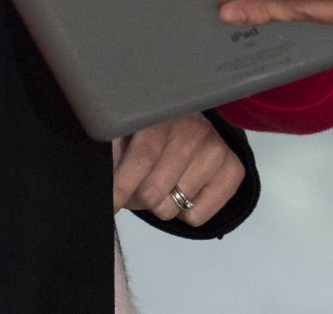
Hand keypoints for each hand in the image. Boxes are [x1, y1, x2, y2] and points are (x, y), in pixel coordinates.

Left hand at [111, 114, 244, 225]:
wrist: (193, 123)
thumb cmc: (152, 133)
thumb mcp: (127, 133)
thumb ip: (112, 152)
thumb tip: (99, 186)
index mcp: (162, 115)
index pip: (142, 157)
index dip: (122, 186)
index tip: (110, 205)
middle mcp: (193, 129)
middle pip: (154, 191)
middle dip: (138, 199)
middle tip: (138, 187)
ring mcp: (215, 149)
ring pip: (173, 208)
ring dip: (161, 205)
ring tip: (164, 185)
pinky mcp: (233, 170)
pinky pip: (197, 217)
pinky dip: (185, 213)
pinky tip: (185, 189)